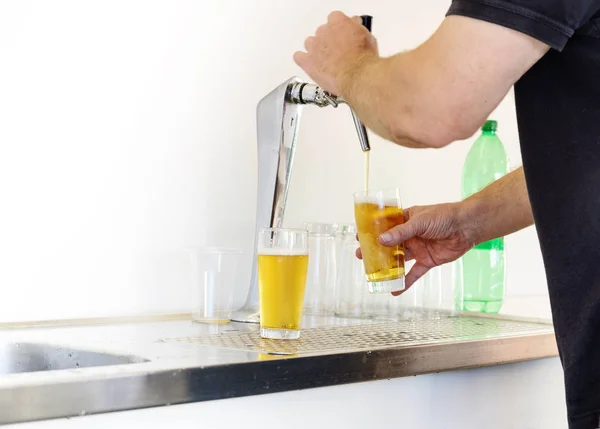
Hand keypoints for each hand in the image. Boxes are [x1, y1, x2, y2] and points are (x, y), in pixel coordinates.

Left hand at [293, 11, 378, 95]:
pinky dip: (303, 60)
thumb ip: (356, 30)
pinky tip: (311, 64)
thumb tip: (355, 28)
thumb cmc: (362, 59)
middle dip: (328, 41)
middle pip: (322, 32)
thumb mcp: (367, 38)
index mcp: (338, 22)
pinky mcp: (307, 61)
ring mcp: (314, 46)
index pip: (335, 19)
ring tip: (325, 61)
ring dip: (316, 50)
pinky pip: (299, 57)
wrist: (356, 76)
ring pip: (310, 43)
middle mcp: (324, 31)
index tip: (343, 36)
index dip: (339, 30)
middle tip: (337, 52)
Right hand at [356, 203, 477, 293]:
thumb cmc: (444, 216)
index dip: (372, 232)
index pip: (385, 226)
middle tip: (361, 256)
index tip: (359, 237)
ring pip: (399, 260)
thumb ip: (401, 232)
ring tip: (373, 274)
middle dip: (375, 251)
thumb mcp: (419, 221)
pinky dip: (405, 282)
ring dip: (387, 267)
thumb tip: (381, 240)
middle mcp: (410, 235)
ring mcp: (418, 249)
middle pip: (389, 245)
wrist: (467, 226)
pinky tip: (395, 290)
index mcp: (406, 220)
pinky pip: (414, 273)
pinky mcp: (428, 261)